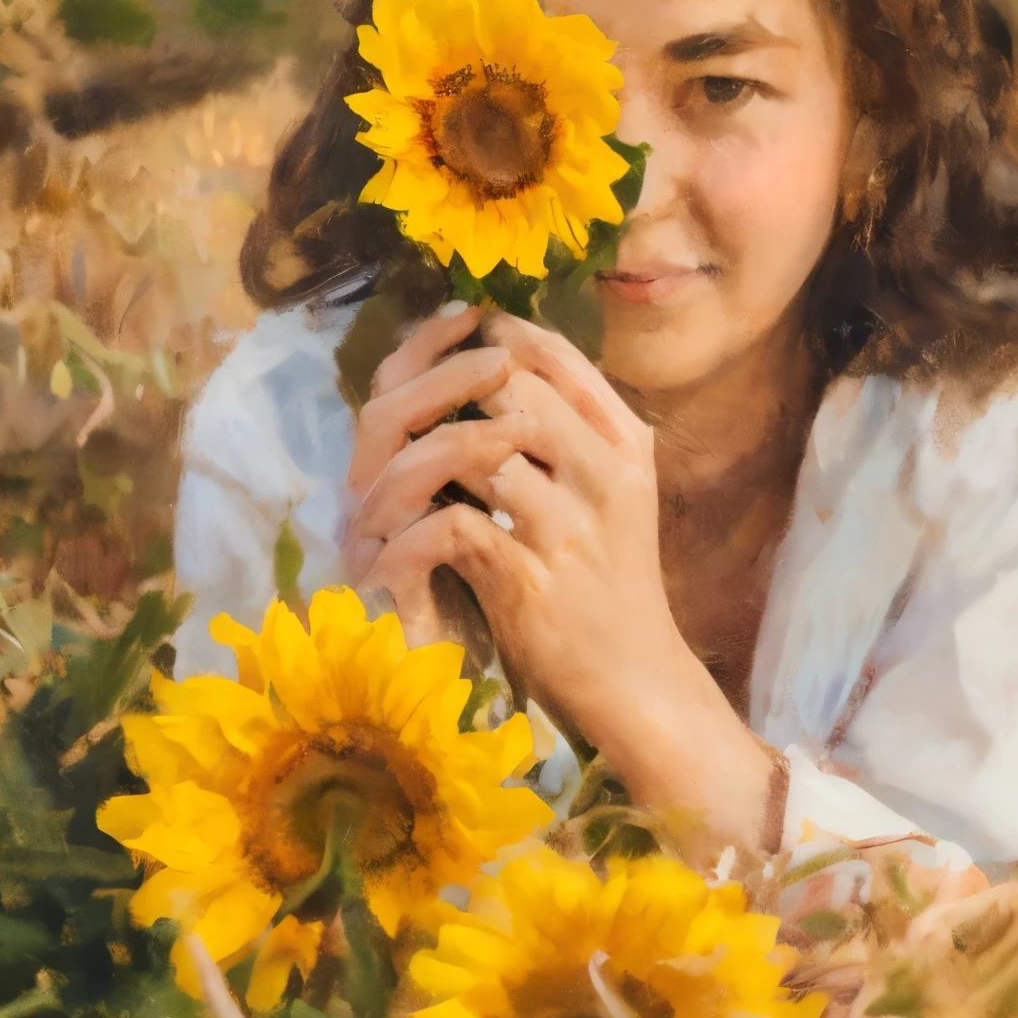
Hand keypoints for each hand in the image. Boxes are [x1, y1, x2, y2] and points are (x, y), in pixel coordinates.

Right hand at [342, 302, 510, 598]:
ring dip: (456, 424)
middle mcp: (371, 494)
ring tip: (519, 418)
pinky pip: (406, 526)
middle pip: (384, 402)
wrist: (521, 679)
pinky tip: (504, 488)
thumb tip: (534, 358)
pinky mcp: (385, 584)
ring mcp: (370, 537)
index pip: (397, 381)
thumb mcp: (514, 497)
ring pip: (389, 451)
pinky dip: (455, 494)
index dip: (432, 343)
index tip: (484, 314)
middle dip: (445, 371)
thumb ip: (506, 439)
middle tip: (502, 357)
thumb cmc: (518, 581)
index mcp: (399, 466)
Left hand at [349, 309, 775, 855]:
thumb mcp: (609, 492)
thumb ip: (568, 431)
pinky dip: (410, 536)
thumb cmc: (610, 578)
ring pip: (473, 448)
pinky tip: (392, 550)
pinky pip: (452, 528)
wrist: (636, 677)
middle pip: (509, 388)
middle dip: (442, 398)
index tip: (449, 348)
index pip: (556, 356)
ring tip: (381, 487)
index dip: (493, 339)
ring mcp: (569, 526)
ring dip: (410, 466)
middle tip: (404, 420)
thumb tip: (496, 364)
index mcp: (626, 441)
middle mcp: (604, 473)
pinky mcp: (530, 580)